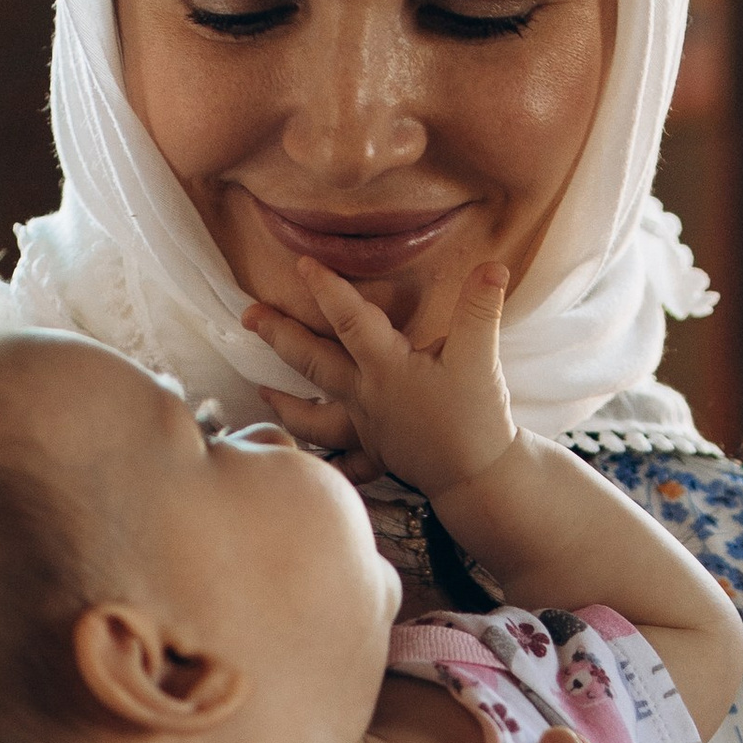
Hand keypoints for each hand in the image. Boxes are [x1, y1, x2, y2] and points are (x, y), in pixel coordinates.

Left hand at [242, 256, 516, 502]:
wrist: (480, 477)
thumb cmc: (476, 418)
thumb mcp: (480, 358)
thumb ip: (480, 309)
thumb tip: (492, 266)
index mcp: (387, 368)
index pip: (350, 320)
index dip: (327, 289)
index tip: (301, 264)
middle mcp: (367, 397)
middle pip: (314, 363)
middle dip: (279, 336)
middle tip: (249, 316)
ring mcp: (367, 429)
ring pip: (315, 418)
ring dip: (285, 404)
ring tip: (261, 391)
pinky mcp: (378, 455)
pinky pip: (343, 461)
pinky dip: (325, 462)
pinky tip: (307, 463)